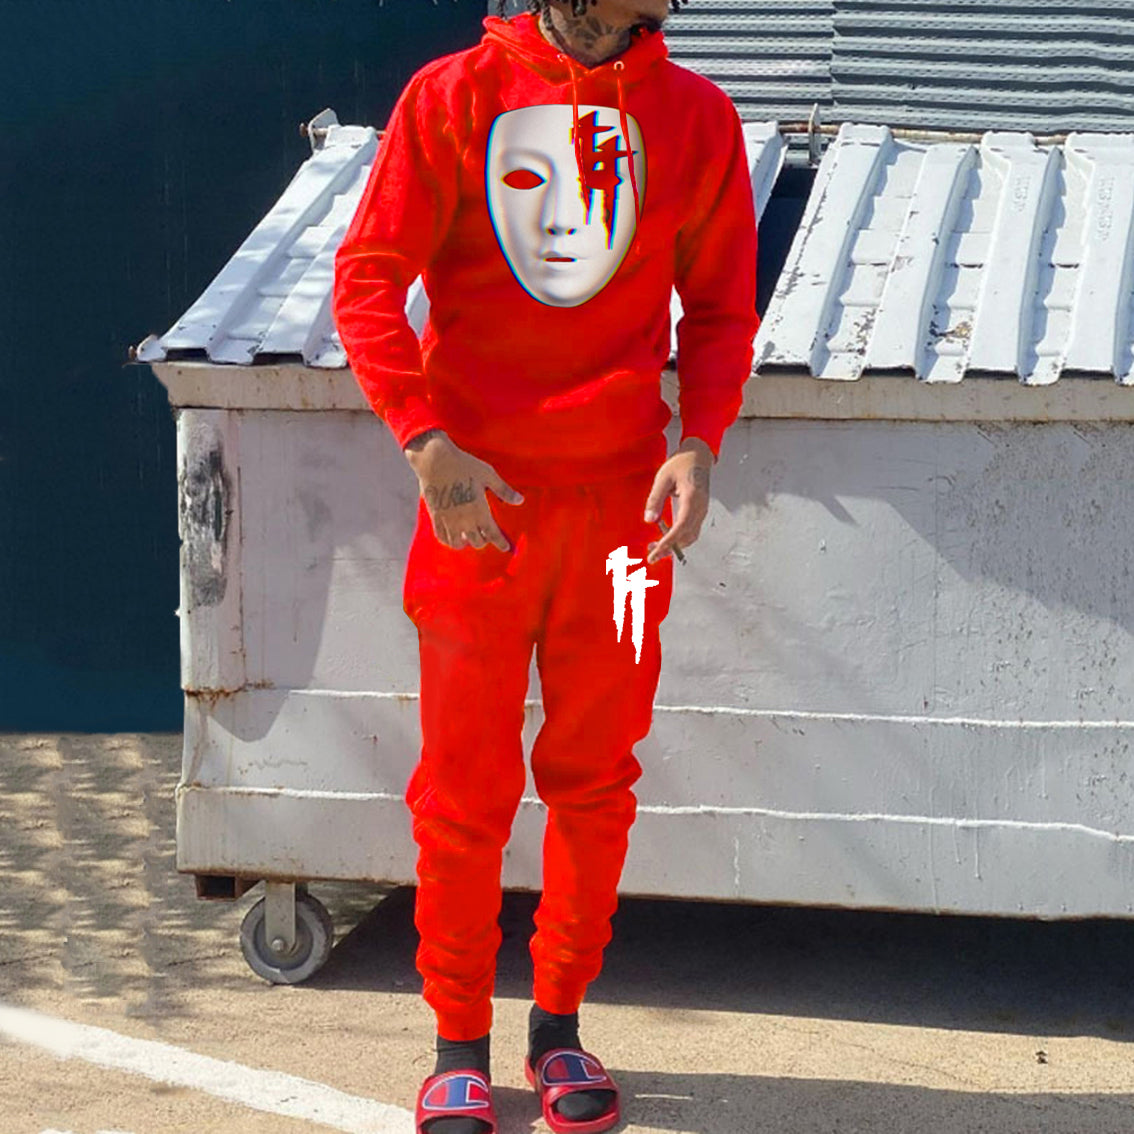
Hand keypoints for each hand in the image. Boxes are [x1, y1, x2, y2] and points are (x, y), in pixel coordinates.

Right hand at [404, 430, 522, 550]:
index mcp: (479, 510)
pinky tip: (453, 537)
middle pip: (477, 542)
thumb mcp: (488, 475)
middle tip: (487, 536)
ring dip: (466, 542)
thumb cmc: (463, 465)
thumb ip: (503, 490)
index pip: (493, 534)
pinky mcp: (435, 516)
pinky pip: (441, 537)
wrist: (434, 460)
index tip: (506, 547)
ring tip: (469, 537)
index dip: (501, 543)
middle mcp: (464, 519)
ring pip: (458, 543)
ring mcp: (448, 520)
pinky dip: (449, 540)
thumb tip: (520, 500)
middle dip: (484, 541)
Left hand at [643, 437, 712, 563]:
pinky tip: (667, 537)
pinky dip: (679, 538)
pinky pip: (691, 530)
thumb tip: (649, 519)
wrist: (698, 455)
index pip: (681, 527)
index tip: (656, 552)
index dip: (668, 542)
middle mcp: (700, 507)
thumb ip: (655, 499)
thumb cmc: (682, 463)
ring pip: (690, 536)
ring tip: (657, 547)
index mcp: (692, 498)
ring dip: (675, 545)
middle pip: (686, 536)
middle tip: (652, 554)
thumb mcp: (663, 477)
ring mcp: (702, 510)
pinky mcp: (699, 511)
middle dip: (669, 548)